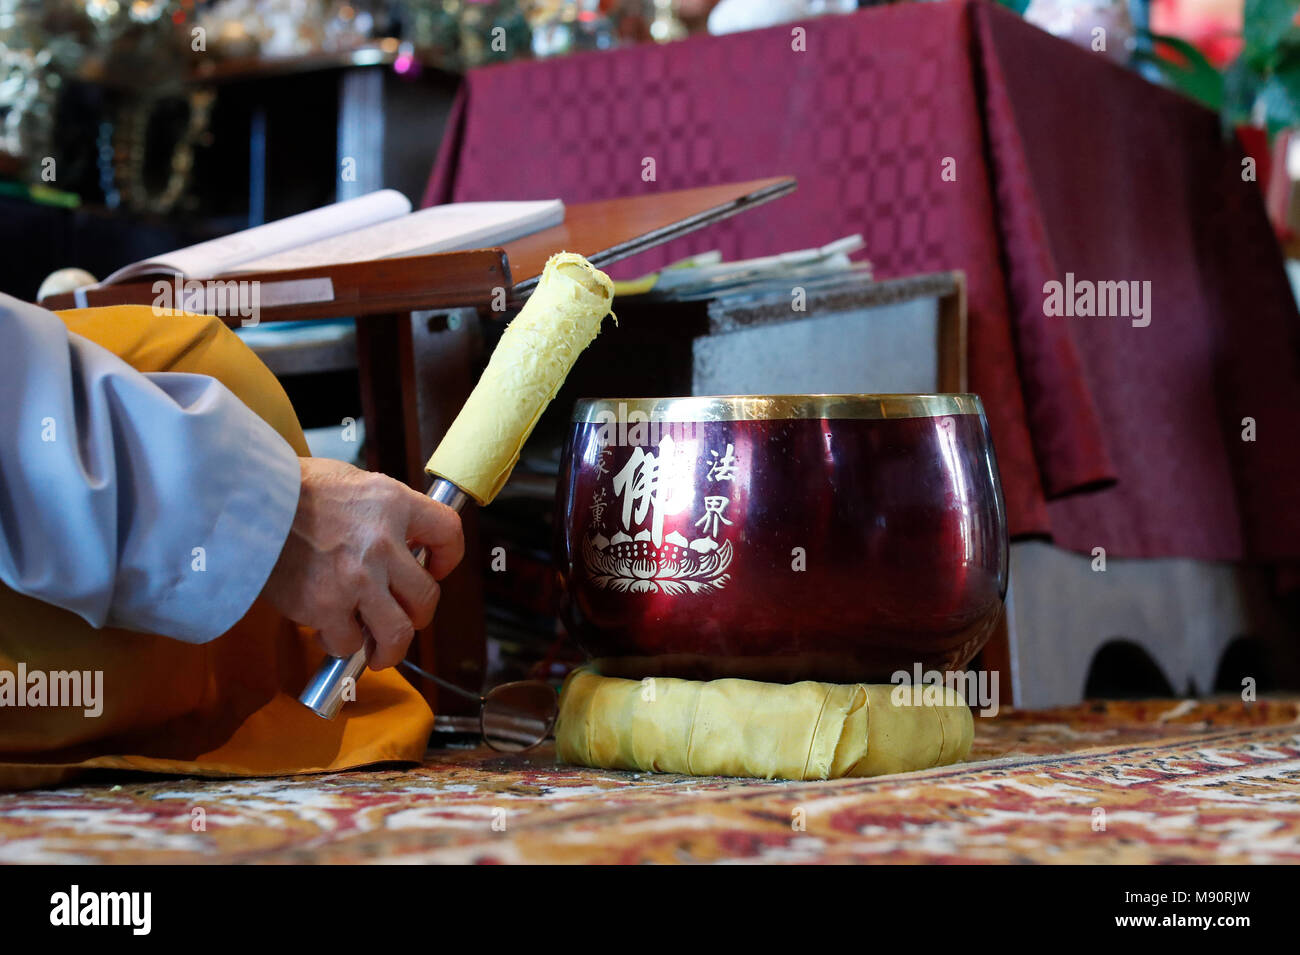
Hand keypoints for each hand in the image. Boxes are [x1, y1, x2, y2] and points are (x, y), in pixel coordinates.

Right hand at [261, 458, 464, 668]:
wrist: (241, 503)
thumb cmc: (292, 489)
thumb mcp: (352, 482)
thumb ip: (383, 511)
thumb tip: (403, 539)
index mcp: (393, 504)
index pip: (449, 532)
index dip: (448, 557)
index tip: (434, 568)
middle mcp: (382, 543)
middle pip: (426, 597)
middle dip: (418, 614)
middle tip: (403, 617)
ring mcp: (356, 579)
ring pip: (398, 633)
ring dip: (390, 647)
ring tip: (379, 650)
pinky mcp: (325, 606)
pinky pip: (348, 642)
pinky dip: (342, 643)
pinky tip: (332, 631)